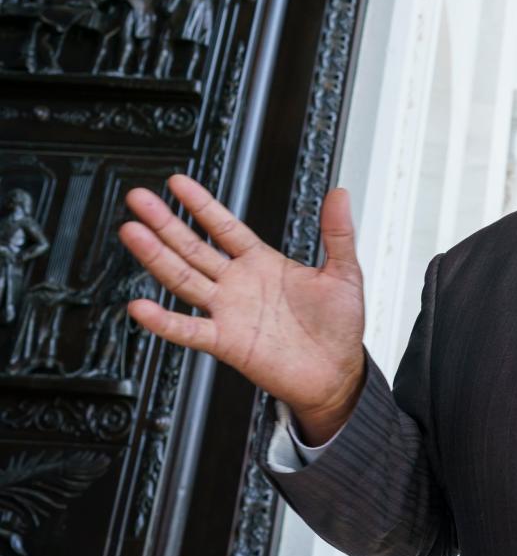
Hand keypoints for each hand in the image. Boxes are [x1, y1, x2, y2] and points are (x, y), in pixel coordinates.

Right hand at [119, 174, 365, 443]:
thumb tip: (340, 195)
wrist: (338, 372)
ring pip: (184, 279)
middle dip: (165, 222)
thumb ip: (338, 232)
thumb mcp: (344, 272)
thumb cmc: (340, 327)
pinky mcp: (226, 342)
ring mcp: (229, 312)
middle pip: (193, 247)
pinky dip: (164, 321)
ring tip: (132, 232)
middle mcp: (239, 285)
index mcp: (263, 264)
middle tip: (139, 198)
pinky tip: (141, 308)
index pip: (224, 227)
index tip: (177, 183)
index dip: (202, 205)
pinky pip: (188, 330)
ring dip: (156, 257)